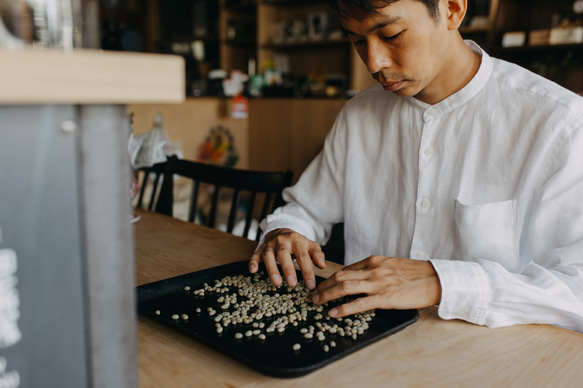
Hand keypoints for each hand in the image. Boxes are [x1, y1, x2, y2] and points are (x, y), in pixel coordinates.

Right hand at [249, 228, 325, 289]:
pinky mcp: (260, 248)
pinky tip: (253, 270)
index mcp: (296, 240)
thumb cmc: (297, 242)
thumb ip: (317, 254)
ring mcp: (270, 245)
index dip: (307, 271)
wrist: (281, 229)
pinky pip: (255, 254)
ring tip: (276, 283)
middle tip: (292, 284)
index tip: (310, 285)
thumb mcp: (310, 245)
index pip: (303, 256)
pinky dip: (253, 262)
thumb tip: (322, 265)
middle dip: (288, 269)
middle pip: (284, 254)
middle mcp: (282, 241)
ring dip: (272, 269)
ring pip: (268, 255)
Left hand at [312, 256, 440, 317]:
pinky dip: (343, 308)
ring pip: (344, 287)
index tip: (323, 285)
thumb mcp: (391, 265)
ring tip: (317, 302)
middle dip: (324, 286)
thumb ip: (375, 269)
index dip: (332, 278)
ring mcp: (378, 283)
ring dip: (327, 295)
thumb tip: (359, 276)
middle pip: (340, 276)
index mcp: (374, 261)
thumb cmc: (416, 274)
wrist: (435, 279)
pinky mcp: (385, 298)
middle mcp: (373, 270)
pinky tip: (333, 312)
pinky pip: (358, 303)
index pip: (346, 269)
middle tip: (313, 294)